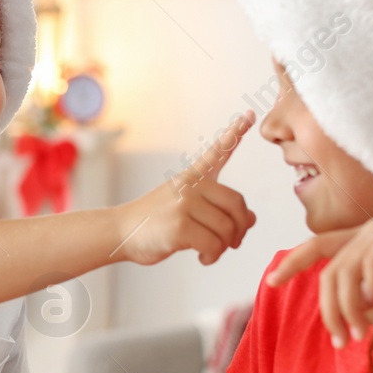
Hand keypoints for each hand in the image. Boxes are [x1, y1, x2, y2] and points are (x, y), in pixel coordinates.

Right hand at [119, 112, 256, 265]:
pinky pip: (214, 244)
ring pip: (227, 228)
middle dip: (240, 228)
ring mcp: (184, 203)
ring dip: (224, 247)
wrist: (121, 231)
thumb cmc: (156, 223)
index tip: (249, 115)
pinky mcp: (179, 225)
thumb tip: (252, 219)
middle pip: (237, 204)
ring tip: (211, 251)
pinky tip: (203, 257)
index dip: (235, 133)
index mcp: (192, 177)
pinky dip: (212, 256)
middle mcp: (190, 186)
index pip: (218, 151)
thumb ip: (219, 210)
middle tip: (233, 242)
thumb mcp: (187, 209)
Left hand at [265, 213, 372, 347]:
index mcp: (362, 241)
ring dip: (348, 308)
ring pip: (346, 271)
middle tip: (339, 340)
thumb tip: (350, 311)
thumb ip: (370, 296)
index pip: (317, 246)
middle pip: (329, 271)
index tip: (269, 283)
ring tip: (360, 333)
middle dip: (328, 309)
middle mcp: (367, 231)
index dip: (292, 263)